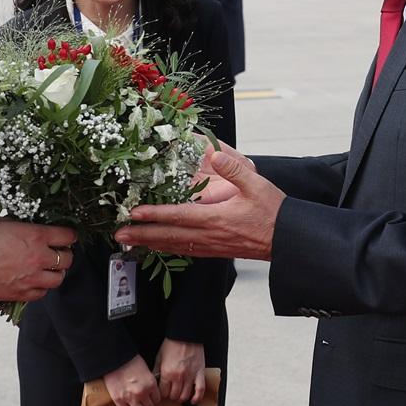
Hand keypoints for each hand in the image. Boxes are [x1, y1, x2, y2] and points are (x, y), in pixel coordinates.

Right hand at [0, 216, 76, 302]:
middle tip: (59, 252)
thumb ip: (19, 226)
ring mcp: (32, 278)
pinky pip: (42, 293)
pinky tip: (36, 282)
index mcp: (36, 236)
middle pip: (67, 259)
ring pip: (59, 279)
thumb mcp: (1, 223)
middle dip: (65, 254)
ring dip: (57, 273)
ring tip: (49, 269)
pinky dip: (42, 287)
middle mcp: (39, 258)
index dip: (70, 235)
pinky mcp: (22, 293)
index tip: (68, 236)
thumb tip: (25, 227)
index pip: (66, 236)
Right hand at [102, 355, 159, 405]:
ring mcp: (130, 398)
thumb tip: (150, 390)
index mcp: (151, 384)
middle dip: (146, 404)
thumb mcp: (146, 369)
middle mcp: (142, 393)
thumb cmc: (130, 360)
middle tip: (142, 400)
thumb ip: (149, 382)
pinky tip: (125, 403)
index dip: (153, 398)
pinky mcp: (118, 400)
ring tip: (136, 405)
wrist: (114, 358)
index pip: (157, 399)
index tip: (150, 397)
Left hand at [117, 147, 281, 260]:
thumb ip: (235, 170)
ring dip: (150, 244)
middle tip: (118, 234)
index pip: (178, 217)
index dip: (154, 215)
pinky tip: (159, 246)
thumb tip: (216, 153)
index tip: (134, 213)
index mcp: (216, 219)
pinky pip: (186, 251)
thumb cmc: (273, 212)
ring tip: (130, 242)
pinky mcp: (216, 251)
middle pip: (169, 236)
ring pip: (174, 246)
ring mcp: (211, 246)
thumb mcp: (257, 185)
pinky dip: (167, 248)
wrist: (288, 239)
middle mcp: (209, 236)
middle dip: (142, 235)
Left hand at [154, 338, 206, 403]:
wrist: (185, 335)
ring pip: (185, 395)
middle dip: (171, 396)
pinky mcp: (200, 373)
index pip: (163, 393)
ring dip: (182, 397)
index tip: (163, 393)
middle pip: (174, 396)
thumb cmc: (172, 344)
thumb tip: (154, 381)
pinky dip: (197, 397)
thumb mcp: (159, 357)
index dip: (162, 394)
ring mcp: (190, 376)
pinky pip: (200, 390)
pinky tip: (193, 400)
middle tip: (171, 393)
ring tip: (180, 395)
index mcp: (167, 373)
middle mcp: (179, 376)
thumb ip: (156, 371)